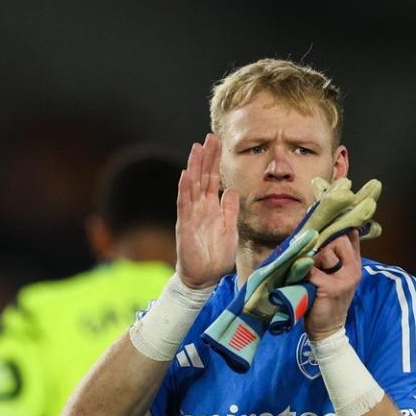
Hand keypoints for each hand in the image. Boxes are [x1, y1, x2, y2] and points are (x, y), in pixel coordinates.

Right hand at [176, 134, 238, 289]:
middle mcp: (200, 207)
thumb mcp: (230, 229)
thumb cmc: (217, 255)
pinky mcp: (185, 225)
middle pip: (202, 177)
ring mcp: (191, 214)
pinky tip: (187, 175)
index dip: (215, 161)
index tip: (218, 143)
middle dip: (206, 157)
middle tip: (210, 137)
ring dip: (194, 167)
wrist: (205, 277)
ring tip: (197, 148)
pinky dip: (185, 189)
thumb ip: (229, 210)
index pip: (213, 179)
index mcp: (211, 207)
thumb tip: (231, 190)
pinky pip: (184, 204)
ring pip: (192, 185)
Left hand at [305, 231, 360, 340]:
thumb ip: (338, 258)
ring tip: (308, 270)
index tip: (325, 223)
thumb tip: (327, 233)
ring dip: (311, 258)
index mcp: (356, 265)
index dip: (339, 227)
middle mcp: (354, 269)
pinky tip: (301, 277)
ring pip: (325, 252)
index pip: (351, 236)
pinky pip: (312, 269)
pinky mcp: (330, 287)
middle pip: (338, 240)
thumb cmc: (330, 302)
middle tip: (312, 257)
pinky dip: (302, 271)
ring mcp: (344, 279)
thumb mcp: (340, 278)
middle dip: (322, 245)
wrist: (329, 329)